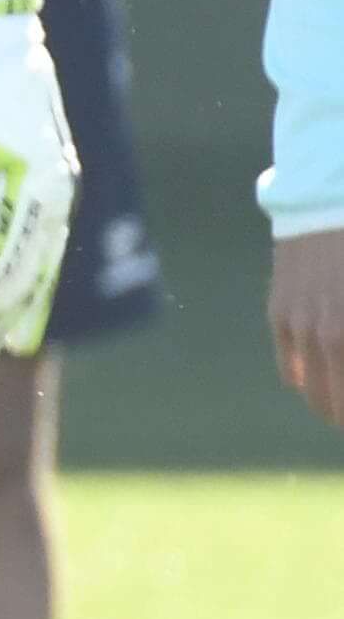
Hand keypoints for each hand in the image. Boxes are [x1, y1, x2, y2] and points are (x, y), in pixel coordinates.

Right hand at [271, 230, 343, 430]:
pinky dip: (298, 377)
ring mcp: (301, 324)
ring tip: (334, 414)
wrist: (327, 203)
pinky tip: (305, 385)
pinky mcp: (279, 311)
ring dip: (327, 405)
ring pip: (314, 385)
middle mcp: (329, 335)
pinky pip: (288, 360)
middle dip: (342, 412)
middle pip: (338, 396)